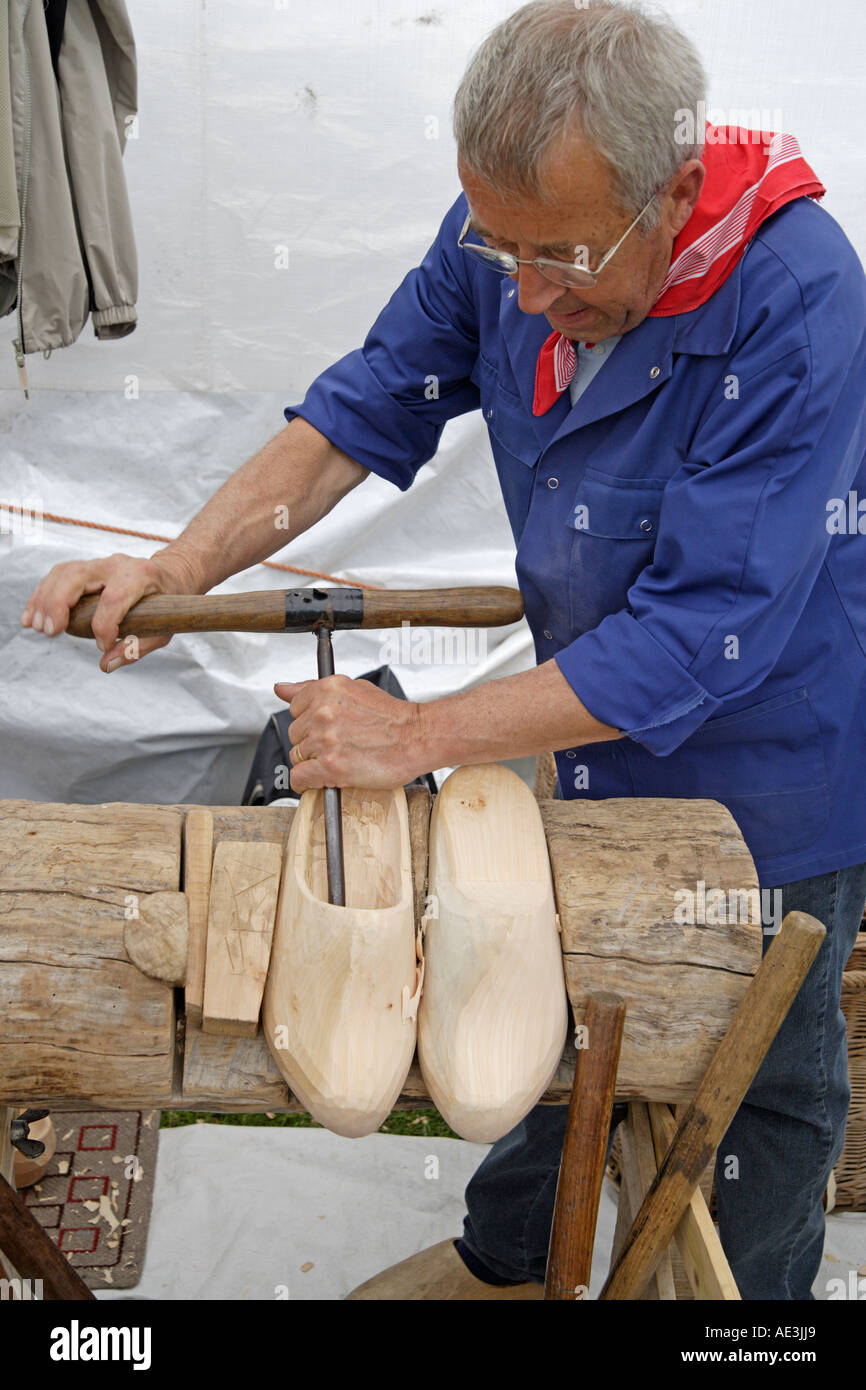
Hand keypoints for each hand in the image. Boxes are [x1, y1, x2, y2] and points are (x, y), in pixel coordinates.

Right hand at [20, 548, 201, 673]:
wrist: (172, 576)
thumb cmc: (170, 604)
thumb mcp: (163, 629)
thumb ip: (136, 648)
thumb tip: (106, 664)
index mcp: (141, 576)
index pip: (114, 598)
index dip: (103, 625)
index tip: (102, 645)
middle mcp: (117, 564)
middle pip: (78, 577)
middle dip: (59, 604)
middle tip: (50, 632)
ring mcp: (100, 563)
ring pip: (63, 574)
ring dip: (44, 600)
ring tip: (36, 627)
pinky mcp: (87, 568)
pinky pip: (58, 577)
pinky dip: (42, 595)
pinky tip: (31, 617)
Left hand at [274, 674, 429, 790]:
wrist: (418, 737)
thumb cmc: (392, 716)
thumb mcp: (353, 688)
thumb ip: (311, 689)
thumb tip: (281, 688)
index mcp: (327, 690)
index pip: (295, 707)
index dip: (310, 720)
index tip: (324, 727)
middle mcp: (323, 712)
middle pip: (295, 733)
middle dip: (312, 741)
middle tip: (337, 744)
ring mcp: (325, 740)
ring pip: (298, 756)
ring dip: (314, 761)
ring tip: (340, 758)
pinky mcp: (330, 766)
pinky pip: (299, 777)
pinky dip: (306, 782)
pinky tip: (321, 778)